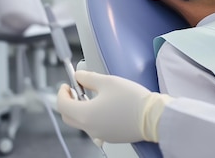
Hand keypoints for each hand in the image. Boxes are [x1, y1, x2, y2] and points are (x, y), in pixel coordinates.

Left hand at [56, 70, 172, 143]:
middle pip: (69, 116)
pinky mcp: (110, 137)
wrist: (152, 117)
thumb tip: (79, 76)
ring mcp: (100, 135)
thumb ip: (89, 77)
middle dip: (68, 102)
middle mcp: (90, 128)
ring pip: (82, 123)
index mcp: (85, 114)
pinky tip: (105, 107)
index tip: (66, 85)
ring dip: (81, 109)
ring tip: (92, 96)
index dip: (61, 93)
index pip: (62, 105)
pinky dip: (93, 117)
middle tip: (75, 91)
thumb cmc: (132, 99)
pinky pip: (95, 127)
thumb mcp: (108, 81)